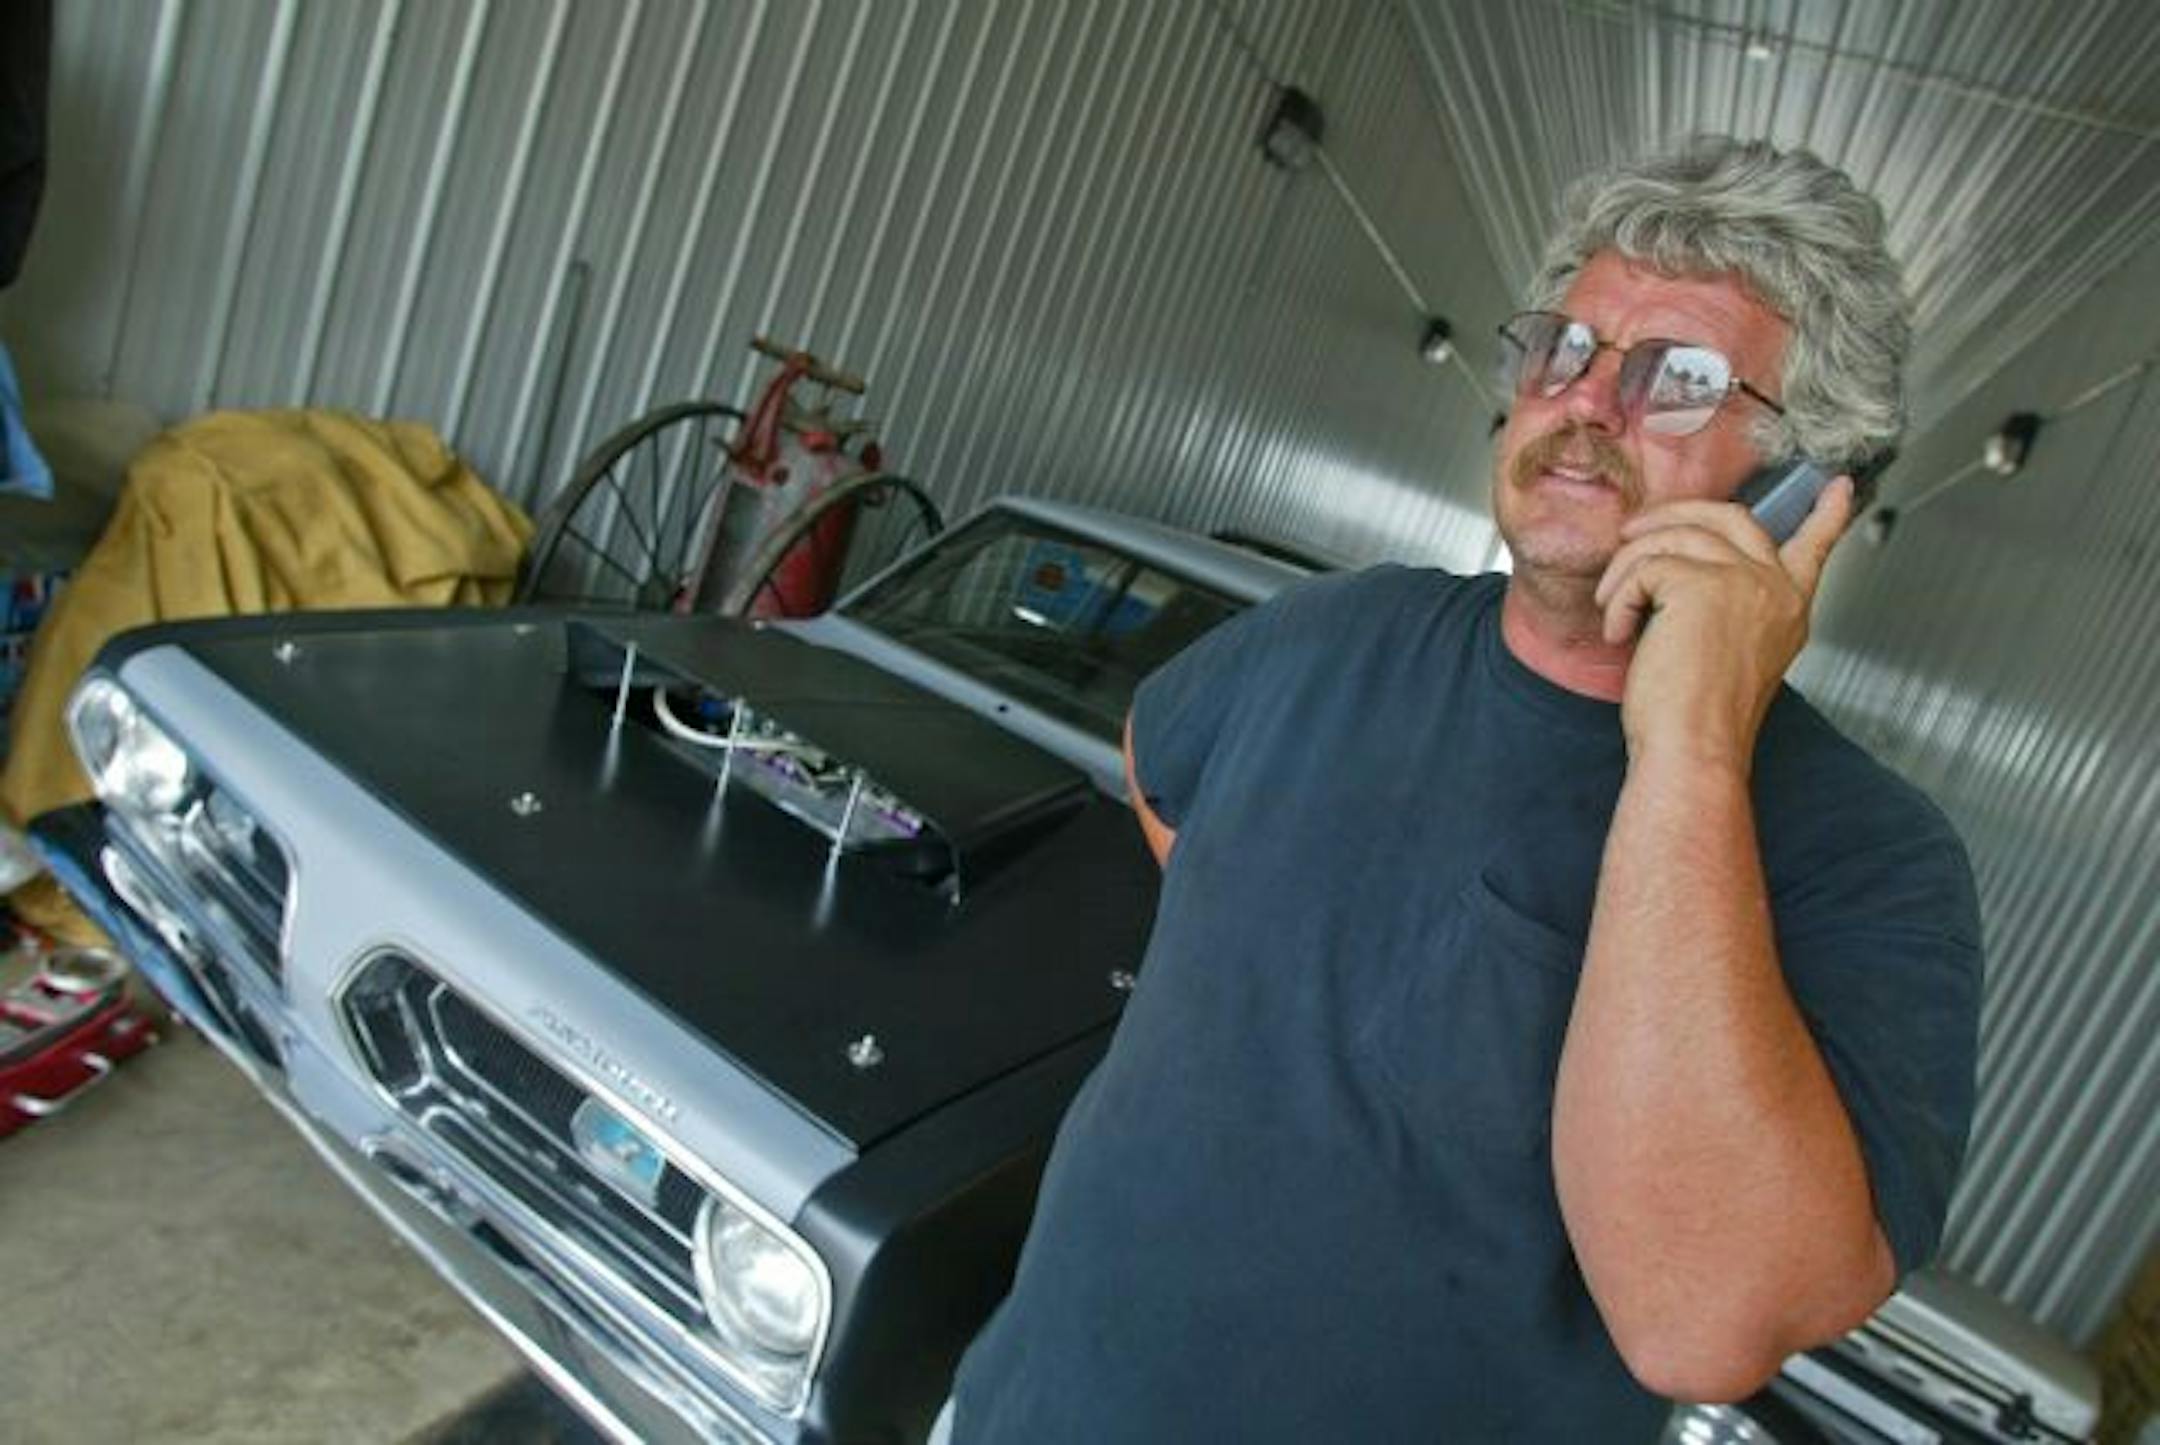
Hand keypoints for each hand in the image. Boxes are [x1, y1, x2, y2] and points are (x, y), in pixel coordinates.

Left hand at [1593, 478, 1854, 767]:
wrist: (1694, 749)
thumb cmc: (1699, 719)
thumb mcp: (1728, 653)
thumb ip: (1725, 608)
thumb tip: (1678, 574)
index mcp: (1789, 608)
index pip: (1814, 548)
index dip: (1826, 515)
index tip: (1840, 486)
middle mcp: (1775, 588)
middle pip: (1729, 516)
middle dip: (1674, 514)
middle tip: (1634, 532)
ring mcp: (1743, 582)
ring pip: (1673, 536)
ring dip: (1629, 567)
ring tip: (1613, 604)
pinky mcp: (1699, 585)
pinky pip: (1645, 567)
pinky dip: (1620, 599)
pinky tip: (1620, 632)